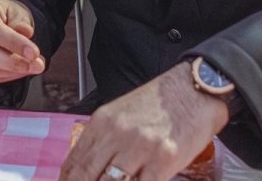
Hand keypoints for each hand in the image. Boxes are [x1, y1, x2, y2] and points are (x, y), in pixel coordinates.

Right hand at [0, 0, 44, 82]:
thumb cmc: (4, 14)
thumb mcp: (17, 11)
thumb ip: (21, 22)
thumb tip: (25, 33)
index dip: (14, 44)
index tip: (34, 53)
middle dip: (13, 63)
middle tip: (36, 65)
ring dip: (12, 72)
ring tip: (31, 67)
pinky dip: (5, 75)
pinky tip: (18, 70)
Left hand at [59, 63, 229, 180]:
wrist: (194, 89)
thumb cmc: (159, 103)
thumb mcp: (121, 113)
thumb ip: (103, 138)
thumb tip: (88, 166)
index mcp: (102, 122)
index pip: (75, 161)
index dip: (67, 179)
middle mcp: (117, 134)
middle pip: (87, 175)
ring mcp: (140, 148)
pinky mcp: (164, 160)